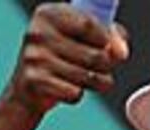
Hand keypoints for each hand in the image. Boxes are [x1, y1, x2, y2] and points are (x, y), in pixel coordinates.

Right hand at [3, 3, 129, 117]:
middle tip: (99, 68)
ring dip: (97, 83)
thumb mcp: (83, 38)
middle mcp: (38, 32)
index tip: (107, 48)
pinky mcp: (35, 82)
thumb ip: (110, 36)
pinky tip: (66, 89)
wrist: (28, 89)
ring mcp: (34, 57)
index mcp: (49, 14)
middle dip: (106, 67)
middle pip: (95, 55)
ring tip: (87, 80)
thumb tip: (121, 52)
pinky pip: (75, 93)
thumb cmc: (62, 58)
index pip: (90, 24)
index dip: (107, 40)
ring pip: (89, 77)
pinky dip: (77, 95)